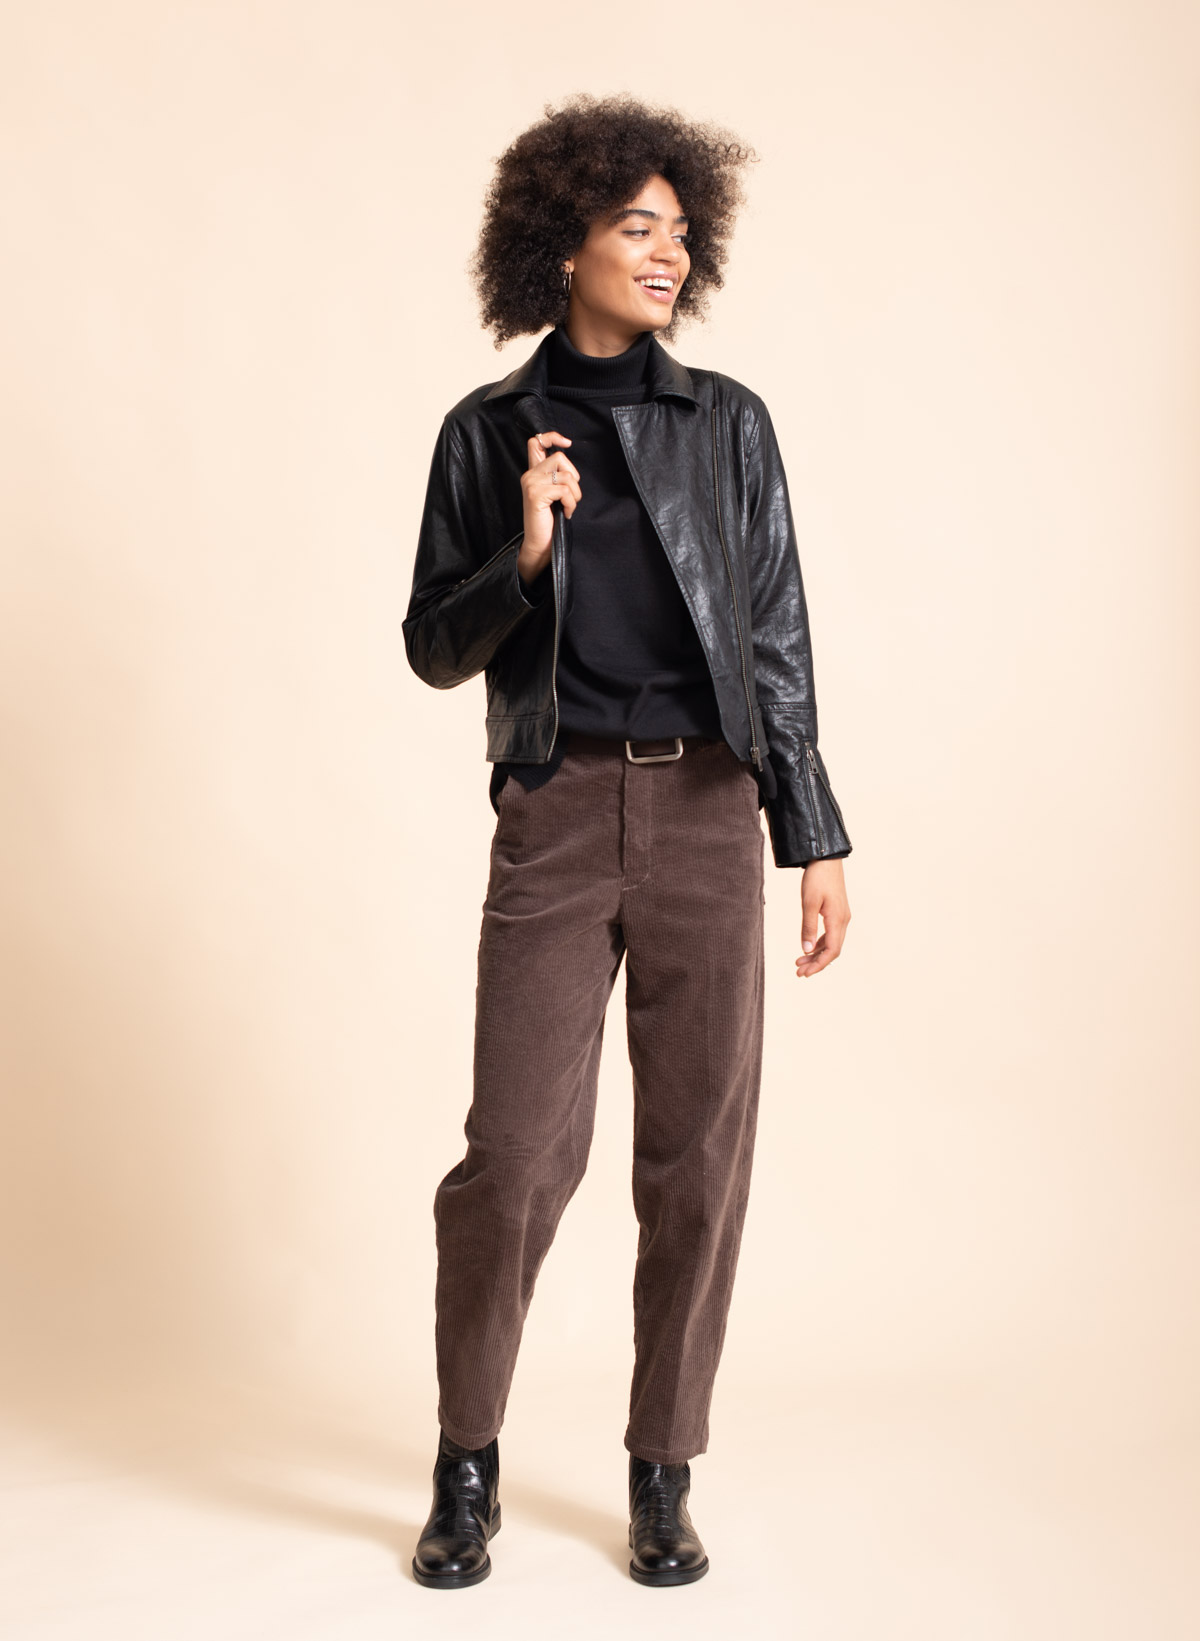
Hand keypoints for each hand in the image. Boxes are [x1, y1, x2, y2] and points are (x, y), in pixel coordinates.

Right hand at [518, 432, 580, 584]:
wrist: (540, 544)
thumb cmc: (550, 520)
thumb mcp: (554, 493)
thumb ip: (556, 476)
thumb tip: (569, 461)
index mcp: (533, 472)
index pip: (536, 441)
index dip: (552, 436)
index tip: (567, 443)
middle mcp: (529, 475)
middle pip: (560, 458)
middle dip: (574, 477)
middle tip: (571, 496)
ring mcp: (531, 484)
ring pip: (566, 476)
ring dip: (574, 494)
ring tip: (568, 506)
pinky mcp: (536, 495)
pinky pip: (564, 490)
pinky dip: (571, 503)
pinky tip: (566, 513)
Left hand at [795, 859, 849, 978]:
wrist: (826, 857)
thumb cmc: (817, 877)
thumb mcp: (809, 902)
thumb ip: (808, 927)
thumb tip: (805, 950)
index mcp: (838, 920)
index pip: (832, 951)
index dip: (819, 965)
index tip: (805, 973)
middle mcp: (843, 920)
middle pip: (832, 950)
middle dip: (816, 963)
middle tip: (798, 972)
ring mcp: (842, 916)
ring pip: (832, 942)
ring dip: (817, 954)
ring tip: (799, 962)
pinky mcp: (838, 911)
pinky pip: (831, 934)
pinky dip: (819, 943)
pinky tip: (808, 947)